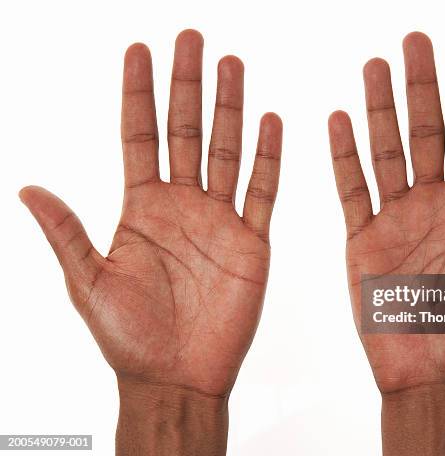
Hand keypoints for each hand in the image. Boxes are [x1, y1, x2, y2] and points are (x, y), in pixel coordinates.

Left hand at [20, 29, 281, 454]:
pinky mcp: (251, 242)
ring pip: (225, 152)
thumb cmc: (130, 338)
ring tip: (232, 65)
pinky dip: (268, 158)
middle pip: (184, 131)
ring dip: (229, 108)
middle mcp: (181, 206)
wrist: (177, 377)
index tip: (139, 51)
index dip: (138, 93)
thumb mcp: (88, 284)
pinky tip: (269, 123)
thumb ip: (68, 233)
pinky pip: (262, 192)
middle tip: (191, 39)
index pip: (139, 136)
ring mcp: (219, 220)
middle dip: (187, 84)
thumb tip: (28, 189)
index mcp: (140, 209)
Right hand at [328, 32, 444, 454]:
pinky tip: (340, 121)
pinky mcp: (363, 238)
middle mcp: (433, 204)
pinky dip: (344, 156)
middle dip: (419, 86)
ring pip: (386, 151)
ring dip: (379, 110)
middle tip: (413, 42)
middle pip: (426, 131)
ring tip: (374, 67)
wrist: (430, 373)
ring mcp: (395, 218)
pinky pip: (352, 189)